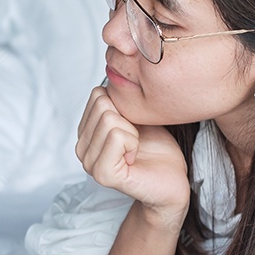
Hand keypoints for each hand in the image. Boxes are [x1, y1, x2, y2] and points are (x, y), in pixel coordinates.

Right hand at [75, 86, 189, 225]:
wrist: (172, 179)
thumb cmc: (157, 148)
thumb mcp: (135, 115)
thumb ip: (117, 99)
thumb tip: (112, 75)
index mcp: (85, 132)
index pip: (96, 95)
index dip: (122, 105)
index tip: (132, 126)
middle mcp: (81, 148)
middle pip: (102, 105)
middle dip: (127, 118)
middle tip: (136, 139)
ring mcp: (89, 163)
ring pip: (109, 119)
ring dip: (132, 132)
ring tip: (135, 149)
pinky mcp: (103, 173)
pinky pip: (116, 136)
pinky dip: (133, 143)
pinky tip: (134, 157)